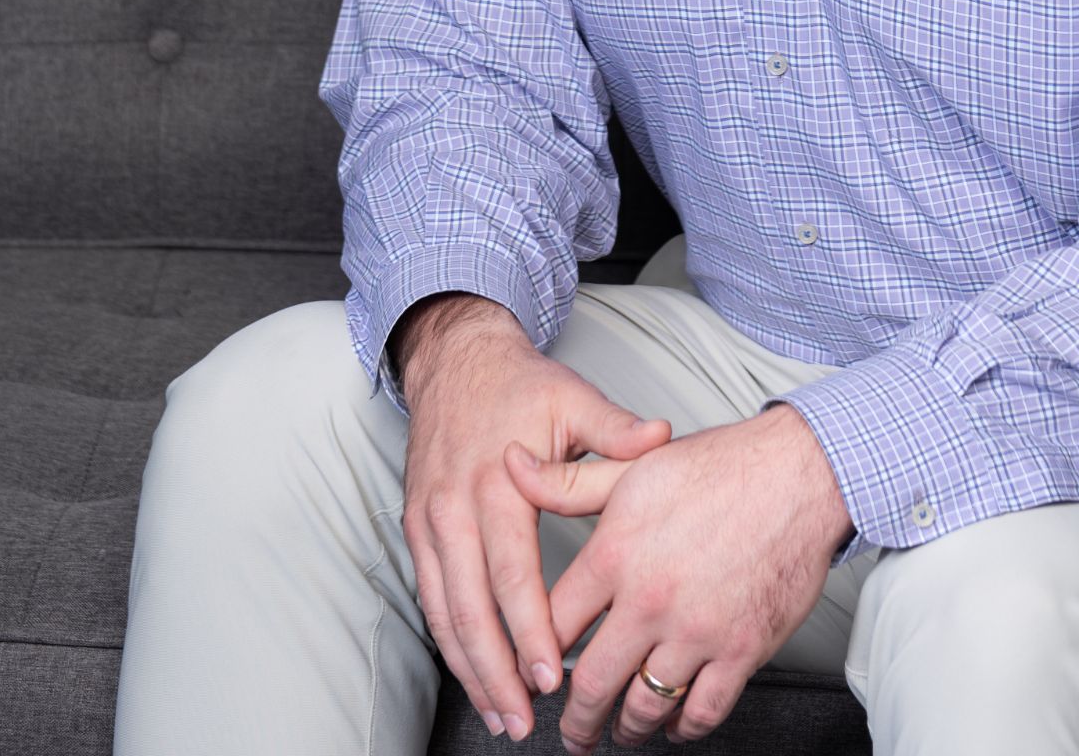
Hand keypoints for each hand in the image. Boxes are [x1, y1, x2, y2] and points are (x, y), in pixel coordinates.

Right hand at [396, 295, 672, 742]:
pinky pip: (429, 596)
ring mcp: (430, 521)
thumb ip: (614, 429)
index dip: (529, 627)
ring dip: (470, 668)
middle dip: (497, 670)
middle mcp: (455, 508)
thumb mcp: (572, 396)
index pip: (512, 571)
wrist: (456, 359)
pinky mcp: (417, 528)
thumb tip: (661, 436)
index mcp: (498, 483)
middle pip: (472, 607)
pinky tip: (472, 672)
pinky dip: (449, 641)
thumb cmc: (519, 383)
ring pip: (444, 611)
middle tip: (525, 720)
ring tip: (502, 715)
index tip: (550, 673)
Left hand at [504, 403, 854, 749]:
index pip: (552, 627)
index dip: (533, 659)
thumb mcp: (633, 467)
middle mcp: (650, 598)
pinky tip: (673, 723)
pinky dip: (681, 729)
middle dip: (573, 720)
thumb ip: (567, 483)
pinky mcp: (741, 650)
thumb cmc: (721, 466)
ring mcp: (697, 630)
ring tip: (618, 732)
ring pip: (643, 707)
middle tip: (570, 731)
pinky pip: (701, 713)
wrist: (799, 473)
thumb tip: (512, 468)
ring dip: (625, 730)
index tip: (532, 676)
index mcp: (616, 552)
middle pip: (591, 684)